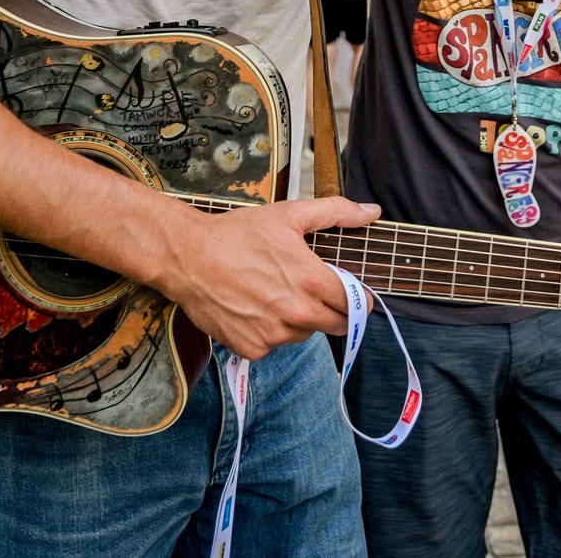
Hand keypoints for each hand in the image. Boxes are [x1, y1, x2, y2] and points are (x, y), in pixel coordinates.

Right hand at [155, 197, 379, 359]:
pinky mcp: (252, 348)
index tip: (348, 290)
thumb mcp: (289, 215)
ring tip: (274, 293)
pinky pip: (274, 345)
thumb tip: (371, 211)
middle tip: (310, 290)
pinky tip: (254, 308)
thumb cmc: (238, 234)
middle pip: (337, 324)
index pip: (356, 303)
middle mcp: (297, 313)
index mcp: (312, 281)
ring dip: (299, 320)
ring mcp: (274, 335)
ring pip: (304, 334)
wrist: (189, 258)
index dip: (356, 296)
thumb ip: (335, 212)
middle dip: (331, 309)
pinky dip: (270, 331)